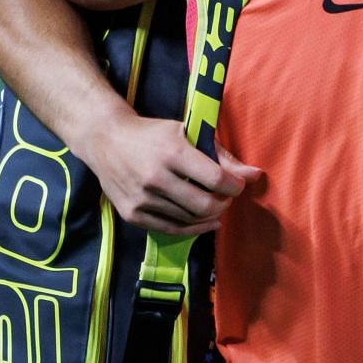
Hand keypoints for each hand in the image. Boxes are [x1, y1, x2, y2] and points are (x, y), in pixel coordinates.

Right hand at [85, 114, 261, 234]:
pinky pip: (171, 229)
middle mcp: (155, 177)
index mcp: (172, 152)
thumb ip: (222, 154)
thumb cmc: (153, 133)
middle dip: (223, 203)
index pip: (216, 179)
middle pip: (204, 205)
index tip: (237, 184)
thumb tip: (256, 175)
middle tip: (226, 196)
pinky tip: (205, 222)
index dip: (234, 186)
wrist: (105, 139)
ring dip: (209, 215)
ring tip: (214, 204)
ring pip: (189, 219)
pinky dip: (193, 228)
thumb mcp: (187, 133)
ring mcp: (142, 198)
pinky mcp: (132, 213)